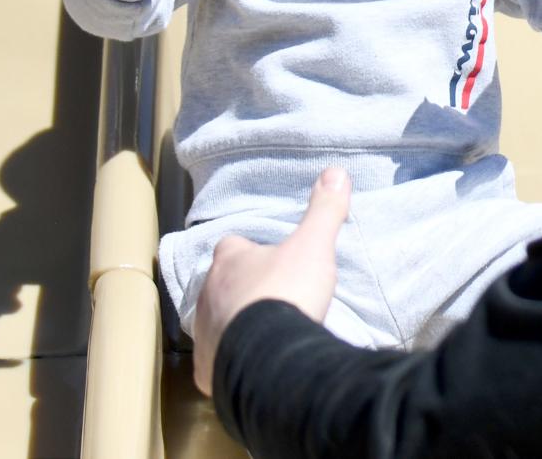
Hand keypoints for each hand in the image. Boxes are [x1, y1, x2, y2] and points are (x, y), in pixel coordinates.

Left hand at [192, 167, 350, 396]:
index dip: (248, 250)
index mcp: (230, 260)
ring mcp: (205, 333)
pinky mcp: (207, 369)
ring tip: (264, 330)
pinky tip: (250, 363)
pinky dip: (229, 360)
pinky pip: (214, 361)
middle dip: (241, 288)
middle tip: (271, 295)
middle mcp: (209, 294)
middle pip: (221, 284)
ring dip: (234, 323)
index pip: (232, 246)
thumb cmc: (286, 293)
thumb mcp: (313, 246)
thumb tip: (335, 172)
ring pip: (216, 321)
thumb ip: (324, 210)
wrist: (269, 356)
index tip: (267, 257)